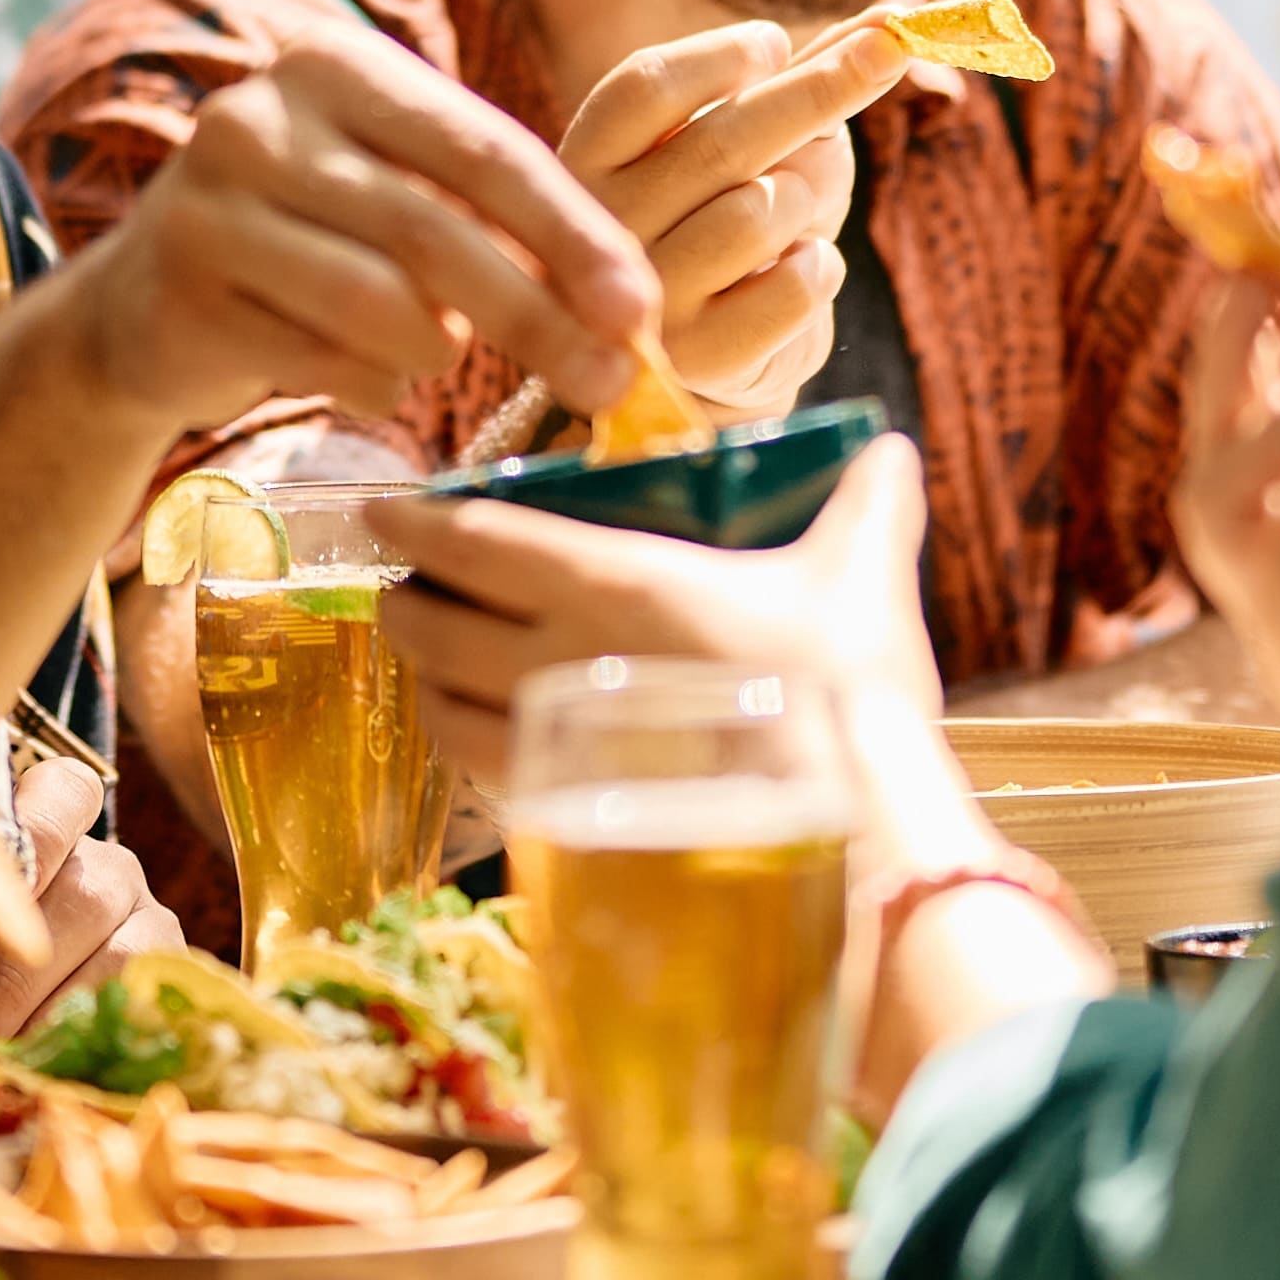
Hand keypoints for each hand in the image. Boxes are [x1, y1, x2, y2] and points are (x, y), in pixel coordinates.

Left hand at [0, 760, 177, 1101]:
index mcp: (25, 840)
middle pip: (88, 890)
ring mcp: (140, 931)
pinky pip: (147, 1010)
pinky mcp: (163, 995)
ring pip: (123, 954)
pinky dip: (94, 1045)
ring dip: (51, 1016)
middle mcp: (95, 872)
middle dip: (16, 971)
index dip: (39, 831)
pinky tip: (45, 1073)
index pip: (62, 792)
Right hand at [62, 32, 662, 446]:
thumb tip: (628, 306)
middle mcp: (260, 118)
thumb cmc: (312, 241)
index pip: (485, 149)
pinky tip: (372, 378)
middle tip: (610, 382)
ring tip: (446, 362)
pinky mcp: (181, 294)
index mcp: (336, 64)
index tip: (641, 309)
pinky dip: (373, 383)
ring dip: (441, 353)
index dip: (574, 234)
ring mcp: (207, 204)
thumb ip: (494, 218)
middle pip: (436, 229)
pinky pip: (320, 360)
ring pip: (379, 302)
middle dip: (539, 316)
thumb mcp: (395, 191)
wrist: (142, 306)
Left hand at [380, 438, 987, 888]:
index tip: (389, 513)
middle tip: (405, 586)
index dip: (421, 525)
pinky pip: (482, 774)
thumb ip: (867, 507)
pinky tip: (480, 737)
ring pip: (443, 706)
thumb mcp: (862, 580)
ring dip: (422, 676)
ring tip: (427, 660)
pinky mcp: (572, 815)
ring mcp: (558, 746)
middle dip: (408, 600)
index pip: (481, 543)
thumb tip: (890, 451)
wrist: (856, 829)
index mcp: (615, 586)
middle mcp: (562, 661)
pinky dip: (462, 745)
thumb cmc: (849, 696)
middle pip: (437, 625)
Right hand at [545, 19, 901, 420]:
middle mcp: (603, 230)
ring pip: (762, 211)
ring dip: (811, 195)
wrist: (707, 355)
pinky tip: (805, 265)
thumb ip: (803, 76)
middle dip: (820, 90)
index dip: (719, 55)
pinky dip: (821, 265)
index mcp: (588, 160)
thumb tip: (895, 19)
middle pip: (721, 140)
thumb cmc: (725, 217)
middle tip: (887, 53)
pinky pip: (794, 286)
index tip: (777, 43)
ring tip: (798, 210)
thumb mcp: (750, 140)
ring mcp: (648, 300)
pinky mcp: (703, 358)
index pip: (644, 87)